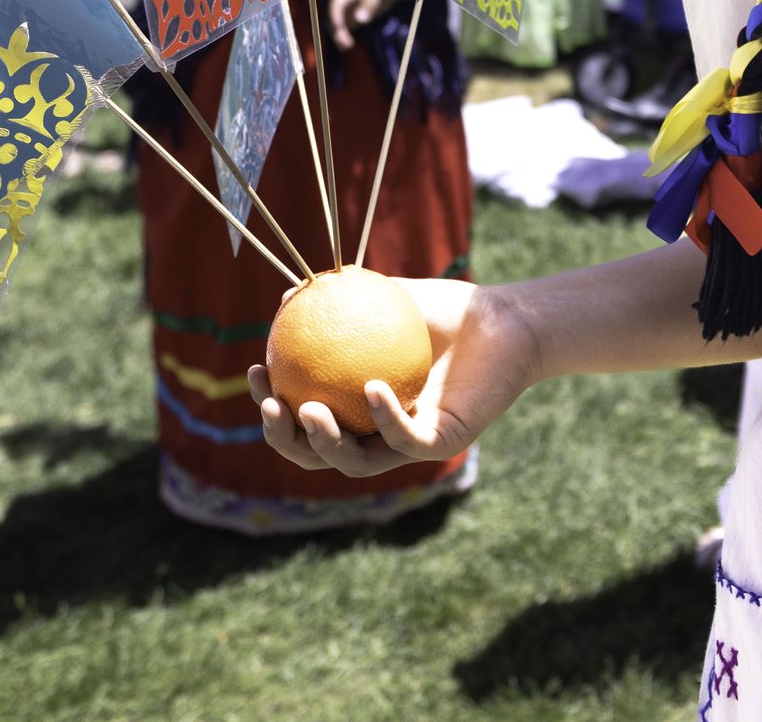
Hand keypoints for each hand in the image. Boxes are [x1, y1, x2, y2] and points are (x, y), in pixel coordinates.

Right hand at [249, 279, 535, 476]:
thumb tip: (283, 300)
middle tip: (272, 406)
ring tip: (309, 410)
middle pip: (320, 454)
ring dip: (326, 443)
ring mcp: (412, 442)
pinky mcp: (445, 442)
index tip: (257, 372)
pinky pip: (407, 439)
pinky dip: (386, 418)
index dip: (273, 408)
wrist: (504, 319)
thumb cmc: (446, 311)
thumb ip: (337, 300)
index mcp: (358, 409)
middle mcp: (380, 433)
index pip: (305, 420)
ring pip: (357, 462)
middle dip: (286, 440)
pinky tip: (371, 388)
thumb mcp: (384, 300)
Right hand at [326, 0, 389, 51]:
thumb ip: (368, 6)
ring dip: (338, 35)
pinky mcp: (347, 18)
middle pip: (333, 15)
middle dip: (337, 29)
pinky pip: (341, 28)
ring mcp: (343, 10)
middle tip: (346, 42)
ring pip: (335, 24)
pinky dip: (342, 36)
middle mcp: (341, 0)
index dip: (335, 15)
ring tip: (347, 45)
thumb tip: (359, 19)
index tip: (339, 27)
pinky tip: (346, 46)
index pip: (336, 3)